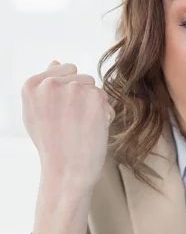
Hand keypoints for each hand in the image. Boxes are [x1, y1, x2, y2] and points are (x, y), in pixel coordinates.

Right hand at [21, 60, 114, 191]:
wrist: (66, 173)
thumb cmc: (52, 146)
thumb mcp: (36, 113)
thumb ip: (44, 87)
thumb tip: (56, 61)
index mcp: (31, 85)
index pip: (65, 69)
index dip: (68, 92)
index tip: (60, 114)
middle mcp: (51, 84)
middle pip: (83, 78)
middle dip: (83, 99)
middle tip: (71, 125)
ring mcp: (74, 90)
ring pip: (96, 90)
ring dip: (94, 107)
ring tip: (80, 129)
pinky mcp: (95, 99)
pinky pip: (107, 101)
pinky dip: (104, 116)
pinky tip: (92, 132)